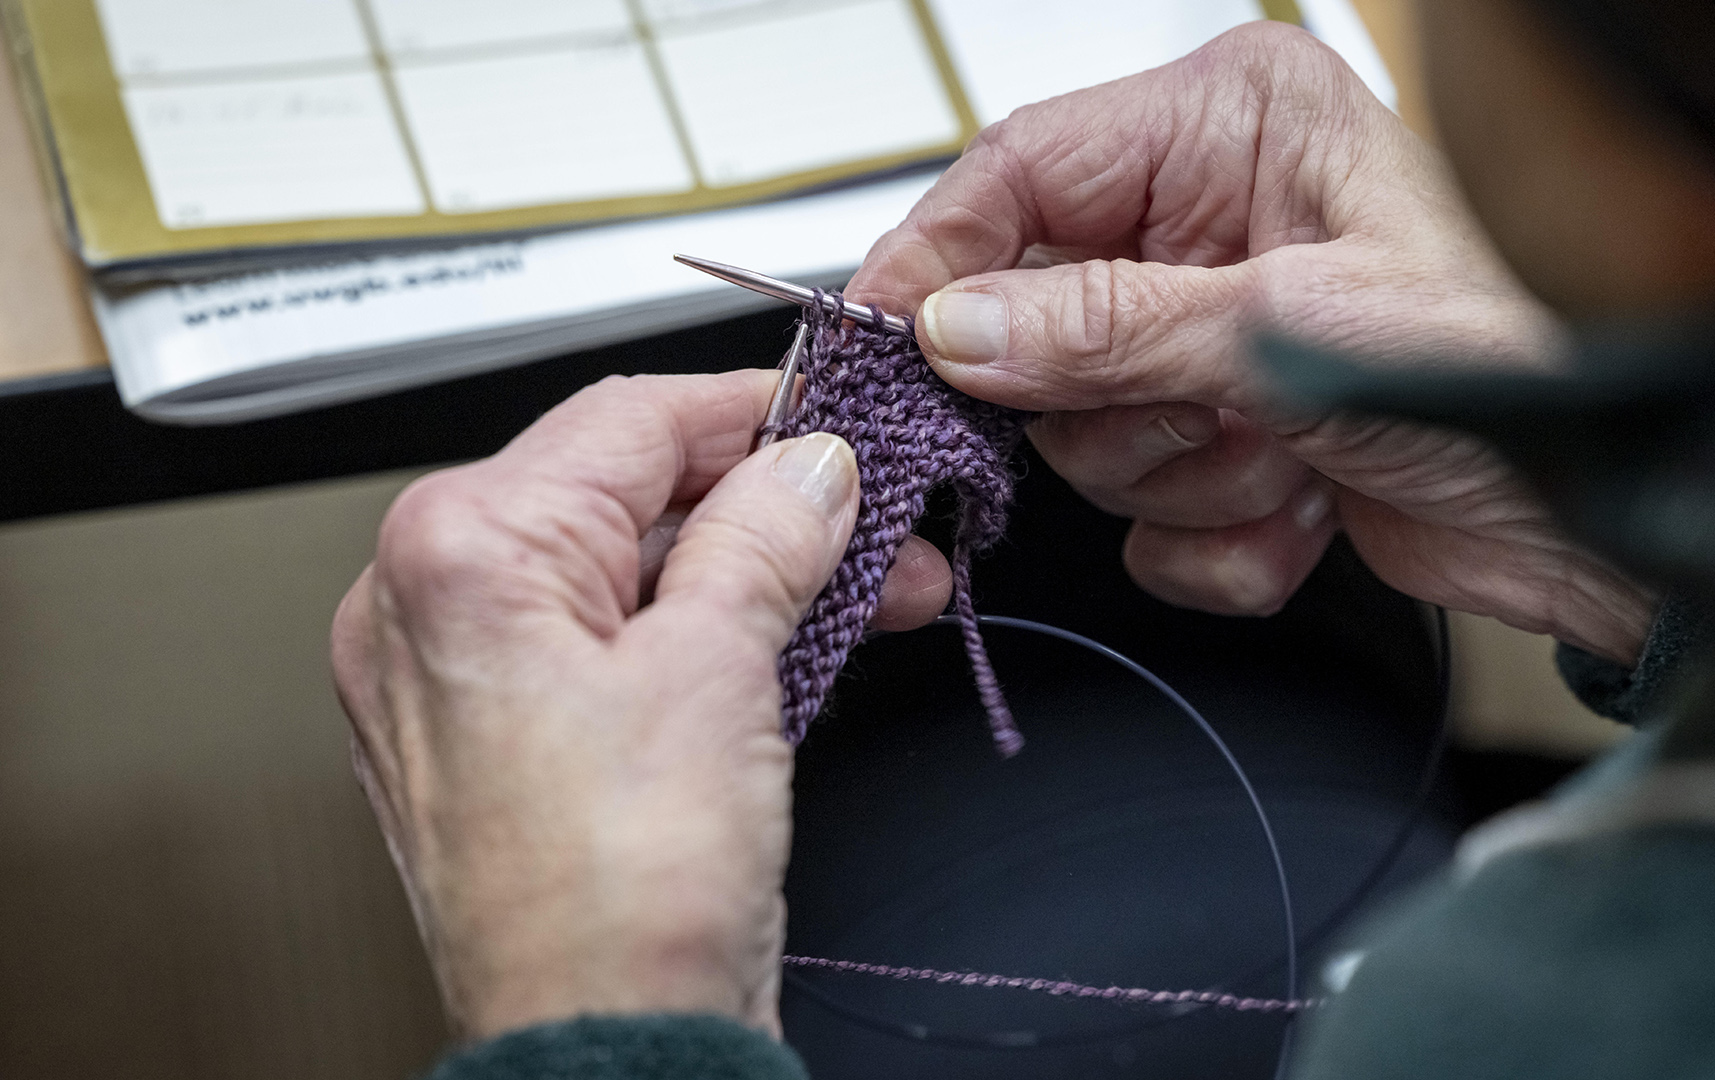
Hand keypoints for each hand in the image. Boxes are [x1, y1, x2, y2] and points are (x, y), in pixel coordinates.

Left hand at [330, 371, 943, 1042]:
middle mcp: (426, 604)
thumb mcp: (719, 669)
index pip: (627, 421)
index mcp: (458, 553)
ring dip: (753, 572)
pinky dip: (703, 633)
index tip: (837, 416)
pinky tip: (799, 633)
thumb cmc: (617, 899)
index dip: (753, 410)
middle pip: (626, 495)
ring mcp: (457, 677)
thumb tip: (806, 468)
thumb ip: (763, 534)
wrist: (604, 1048)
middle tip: (876, 516)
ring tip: (868, 586)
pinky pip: (610, 644)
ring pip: (628, 572)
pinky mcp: (501, 739)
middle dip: (772, 505)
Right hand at [849, 21, 1654, 661]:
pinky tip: (1315, 506)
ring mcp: (1218, 341)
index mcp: (1233, 130)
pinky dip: (1228, 542)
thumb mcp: (1299, 328)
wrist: (1628, 519)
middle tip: (1206, 411)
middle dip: (1122, 403)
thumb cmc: (1527, 365)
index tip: (883, 341)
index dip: (940, 258)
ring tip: (1294, 457)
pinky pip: (1150, 522)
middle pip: (1039, 326)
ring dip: (1194, 477)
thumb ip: (1111, 327)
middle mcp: (1216, 224)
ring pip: (1090, 440)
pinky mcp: (1235, 442)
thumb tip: (959, 326)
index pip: (1021, 173)